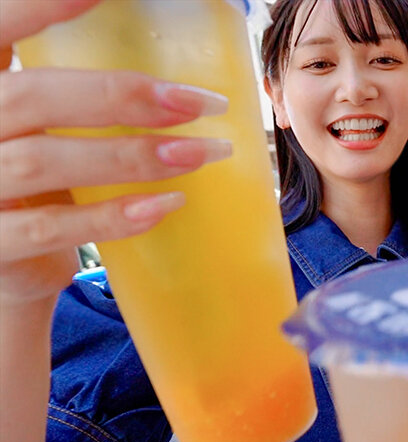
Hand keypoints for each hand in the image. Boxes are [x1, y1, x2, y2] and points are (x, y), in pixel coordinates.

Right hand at [0, 0, 230, 307]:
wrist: (7, 262)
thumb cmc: (35, 185)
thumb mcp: (43, 131)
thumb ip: (78, 99)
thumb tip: (174, 81)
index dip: (36, 8)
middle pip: (30, 98)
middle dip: (120, 96)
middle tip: (198, 103)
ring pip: (42, 162)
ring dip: (132, 157)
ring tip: (200, 153)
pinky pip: (50, 228)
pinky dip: (112, 216)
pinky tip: (166, 204)